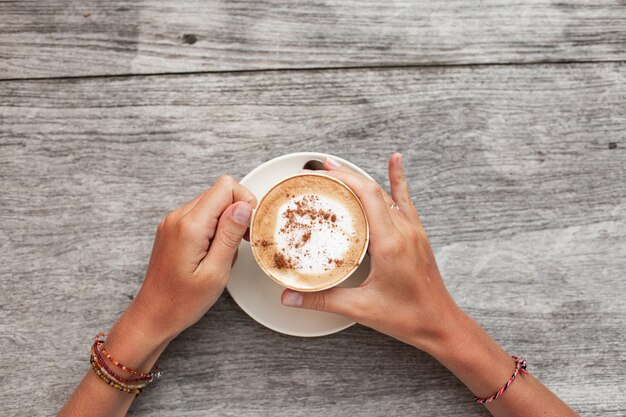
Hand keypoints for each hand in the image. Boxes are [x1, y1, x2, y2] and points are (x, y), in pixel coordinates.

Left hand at [130, 175, 256, 342]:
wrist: (153, 315)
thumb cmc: (182, 301)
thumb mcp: (216, 272)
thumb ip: (230, 235)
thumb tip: (244, 205)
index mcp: (189, 226)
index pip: (225, 186)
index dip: (244, 202)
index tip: (247, 229)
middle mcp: (178, 217)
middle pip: (219, 192)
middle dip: (236, 213)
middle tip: (239, 244)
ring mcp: (172, 222)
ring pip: (211, 203)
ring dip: (225, 222)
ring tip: (223, 253)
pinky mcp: (173, 228)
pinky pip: (201, 215)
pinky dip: (213, 228)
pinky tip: (212, 252)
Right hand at [281, 154, 459, 352]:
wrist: (440, 324)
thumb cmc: (408, 317)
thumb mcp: (361, 309)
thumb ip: (323, 300)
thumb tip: (290, 296)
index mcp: (391, 243)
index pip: (368, 197)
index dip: (345, 179)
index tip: (324, 172)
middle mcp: (405, 231)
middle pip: (374, 190)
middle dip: (347, 175)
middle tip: (323, 168)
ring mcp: (413, 231)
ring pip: (388, 194)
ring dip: (364, 179)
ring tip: (341, 168)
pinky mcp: (417, 235)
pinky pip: (404, 201)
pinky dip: (398, 181)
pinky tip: (396, 161)